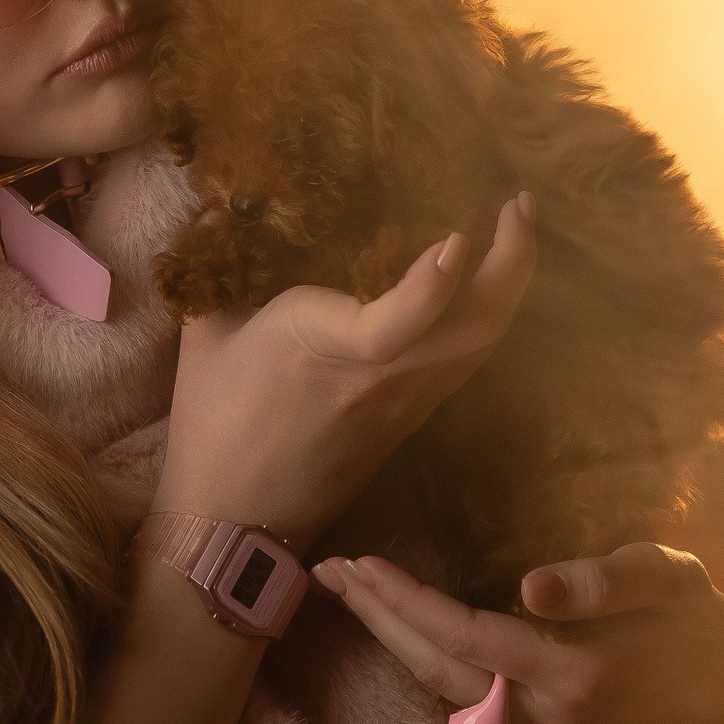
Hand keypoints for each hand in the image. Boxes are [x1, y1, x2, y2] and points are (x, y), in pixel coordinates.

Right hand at [153, 196, 536, 553]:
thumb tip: (209, 208)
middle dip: (510, 263)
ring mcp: (404, 401)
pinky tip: (484, 286)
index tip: (459, 239)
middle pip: (472, 329)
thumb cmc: (213, 424)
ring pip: (480, 346)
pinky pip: (465, 362)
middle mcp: (380, 376)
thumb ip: (214, 265)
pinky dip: (486, 317)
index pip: (394, 326)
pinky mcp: (409, 418)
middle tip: (519, 204)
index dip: (431, 286)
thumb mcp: (204, 336)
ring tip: (516, 232)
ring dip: (508, 287)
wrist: (238, 519)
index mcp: (321, 348)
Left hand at [311, 541, 723, 723]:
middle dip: (377, 619)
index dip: (409, 602)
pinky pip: (461, 691)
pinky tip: (391, 621)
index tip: (361, 563)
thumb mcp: (670, 580)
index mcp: (574, 672)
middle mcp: (546, 711)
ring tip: (344, 587)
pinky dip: (419, 653)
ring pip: (442, 685)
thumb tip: (530, 587)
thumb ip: (603, 582)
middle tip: (323, 569)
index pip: (467, 636)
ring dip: (389, 636)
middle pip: (437, 668)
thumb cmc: (702, 622)